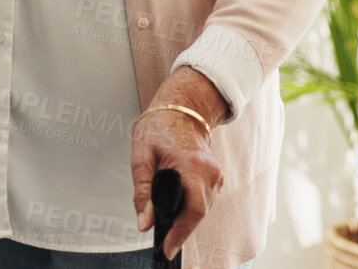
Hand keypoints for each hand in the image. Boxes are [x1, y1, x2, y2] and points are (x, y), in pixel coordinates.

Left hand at [131, 67, 228, 259]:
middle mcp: (210, 172)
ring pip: (203, 209)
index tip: (168, 248)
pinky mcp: (217, 178)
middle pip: (199, 213)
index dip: (181, 233)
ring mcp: (217, 175)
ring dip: (185, 218)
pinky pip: (205, 201)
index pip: (193, 210)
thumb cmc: (158, 128)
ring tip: (166, 221)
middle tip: (161, 237)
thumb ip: (142, 192)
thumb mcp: (141, 157)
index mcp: (192, 165)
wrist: (180, 110)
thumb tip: (144, 222)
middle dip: (180, 228)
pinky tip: (176, 207)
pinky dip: (191, 208)